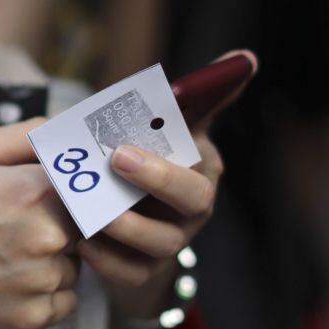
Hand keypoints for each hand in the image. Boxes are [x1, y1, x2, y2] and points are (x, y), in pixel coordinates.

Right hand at [0, 119, 82, 328]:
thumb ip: (23, 136)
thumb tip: (61, 131)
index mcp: (32, 190)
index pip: (82, 182)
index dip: (64, 187)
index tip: (47, 193)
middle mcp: (46, 235)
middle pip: (82, 223)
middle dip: (56, 222)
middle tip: (10, 225)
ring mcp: (43, 279)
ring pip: (74, 263)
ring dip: (51, 259)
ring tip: (2, 255)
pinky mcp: (35, 316)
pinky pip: (65, 299)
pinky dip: (44, 293)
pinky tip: (6, 281)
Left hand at [79, 50, 255, 316]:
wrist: (137, 210)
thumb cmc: (152, 153)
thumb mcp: (174, 123)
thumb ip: (201, 94)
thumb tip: (245, 56)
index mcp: (202, 167)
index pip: (201, 164)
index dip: (166, 160)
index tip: (124, 148)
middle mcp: (194, 207)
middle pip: (192, 202)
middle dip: (154, 180)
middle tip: (114, 160)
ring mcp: (173, 241)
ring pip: (161, 242)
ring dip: (124, 225)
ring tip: (86, 207)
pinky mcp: (146, 268)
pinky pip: (131, 272)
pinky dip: (108, 260)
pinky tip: (82, 241)